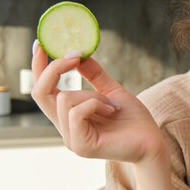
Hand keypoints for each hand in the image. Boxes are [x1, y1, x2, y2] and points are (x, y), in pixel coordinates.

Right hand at [31, 42, 164, 162]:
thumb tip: (78, 53)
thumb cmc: (133, 119)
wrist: (152, 142)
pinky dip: (95, 104)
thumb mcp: (111, 90)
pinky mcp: (81, 146)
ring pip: (64, 99)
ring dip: (91, 94)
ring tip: (112, 105)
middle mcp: (64, 128)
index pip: (41, 90)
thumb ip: (93, 75)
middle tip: (74, 55)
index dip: (37, 67)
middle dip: (54, 68)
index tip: (40, 43)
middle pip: (39, 92)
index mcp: (68, 116)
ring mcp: (71, 139)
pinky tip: (112, 111)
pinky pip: (77, 112)